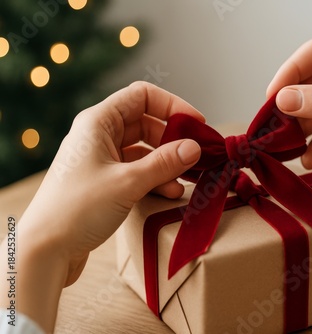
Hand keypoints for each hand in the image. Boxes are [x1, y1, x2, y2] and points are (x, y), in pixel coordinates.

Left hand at [9, 82, 203, 331]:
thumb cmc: (76, 209)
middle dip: (174, 139)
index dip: (173, 106)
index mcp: (99, 122)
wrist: (45, 250)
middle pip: (147, 123)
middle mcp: (99, 136)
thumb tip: (195, 147)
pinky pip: (137, 171)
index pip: (142, 96)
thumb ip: (164, 163)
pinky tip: (171, 193)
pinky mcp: (105, 182)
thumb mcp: (128, 182)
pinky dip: (156, 178)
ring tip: (189, 178)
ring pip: (144, 150)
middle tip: (197, 155)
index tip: (197, 124)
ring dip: (167, 162)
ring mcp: (101, 160)